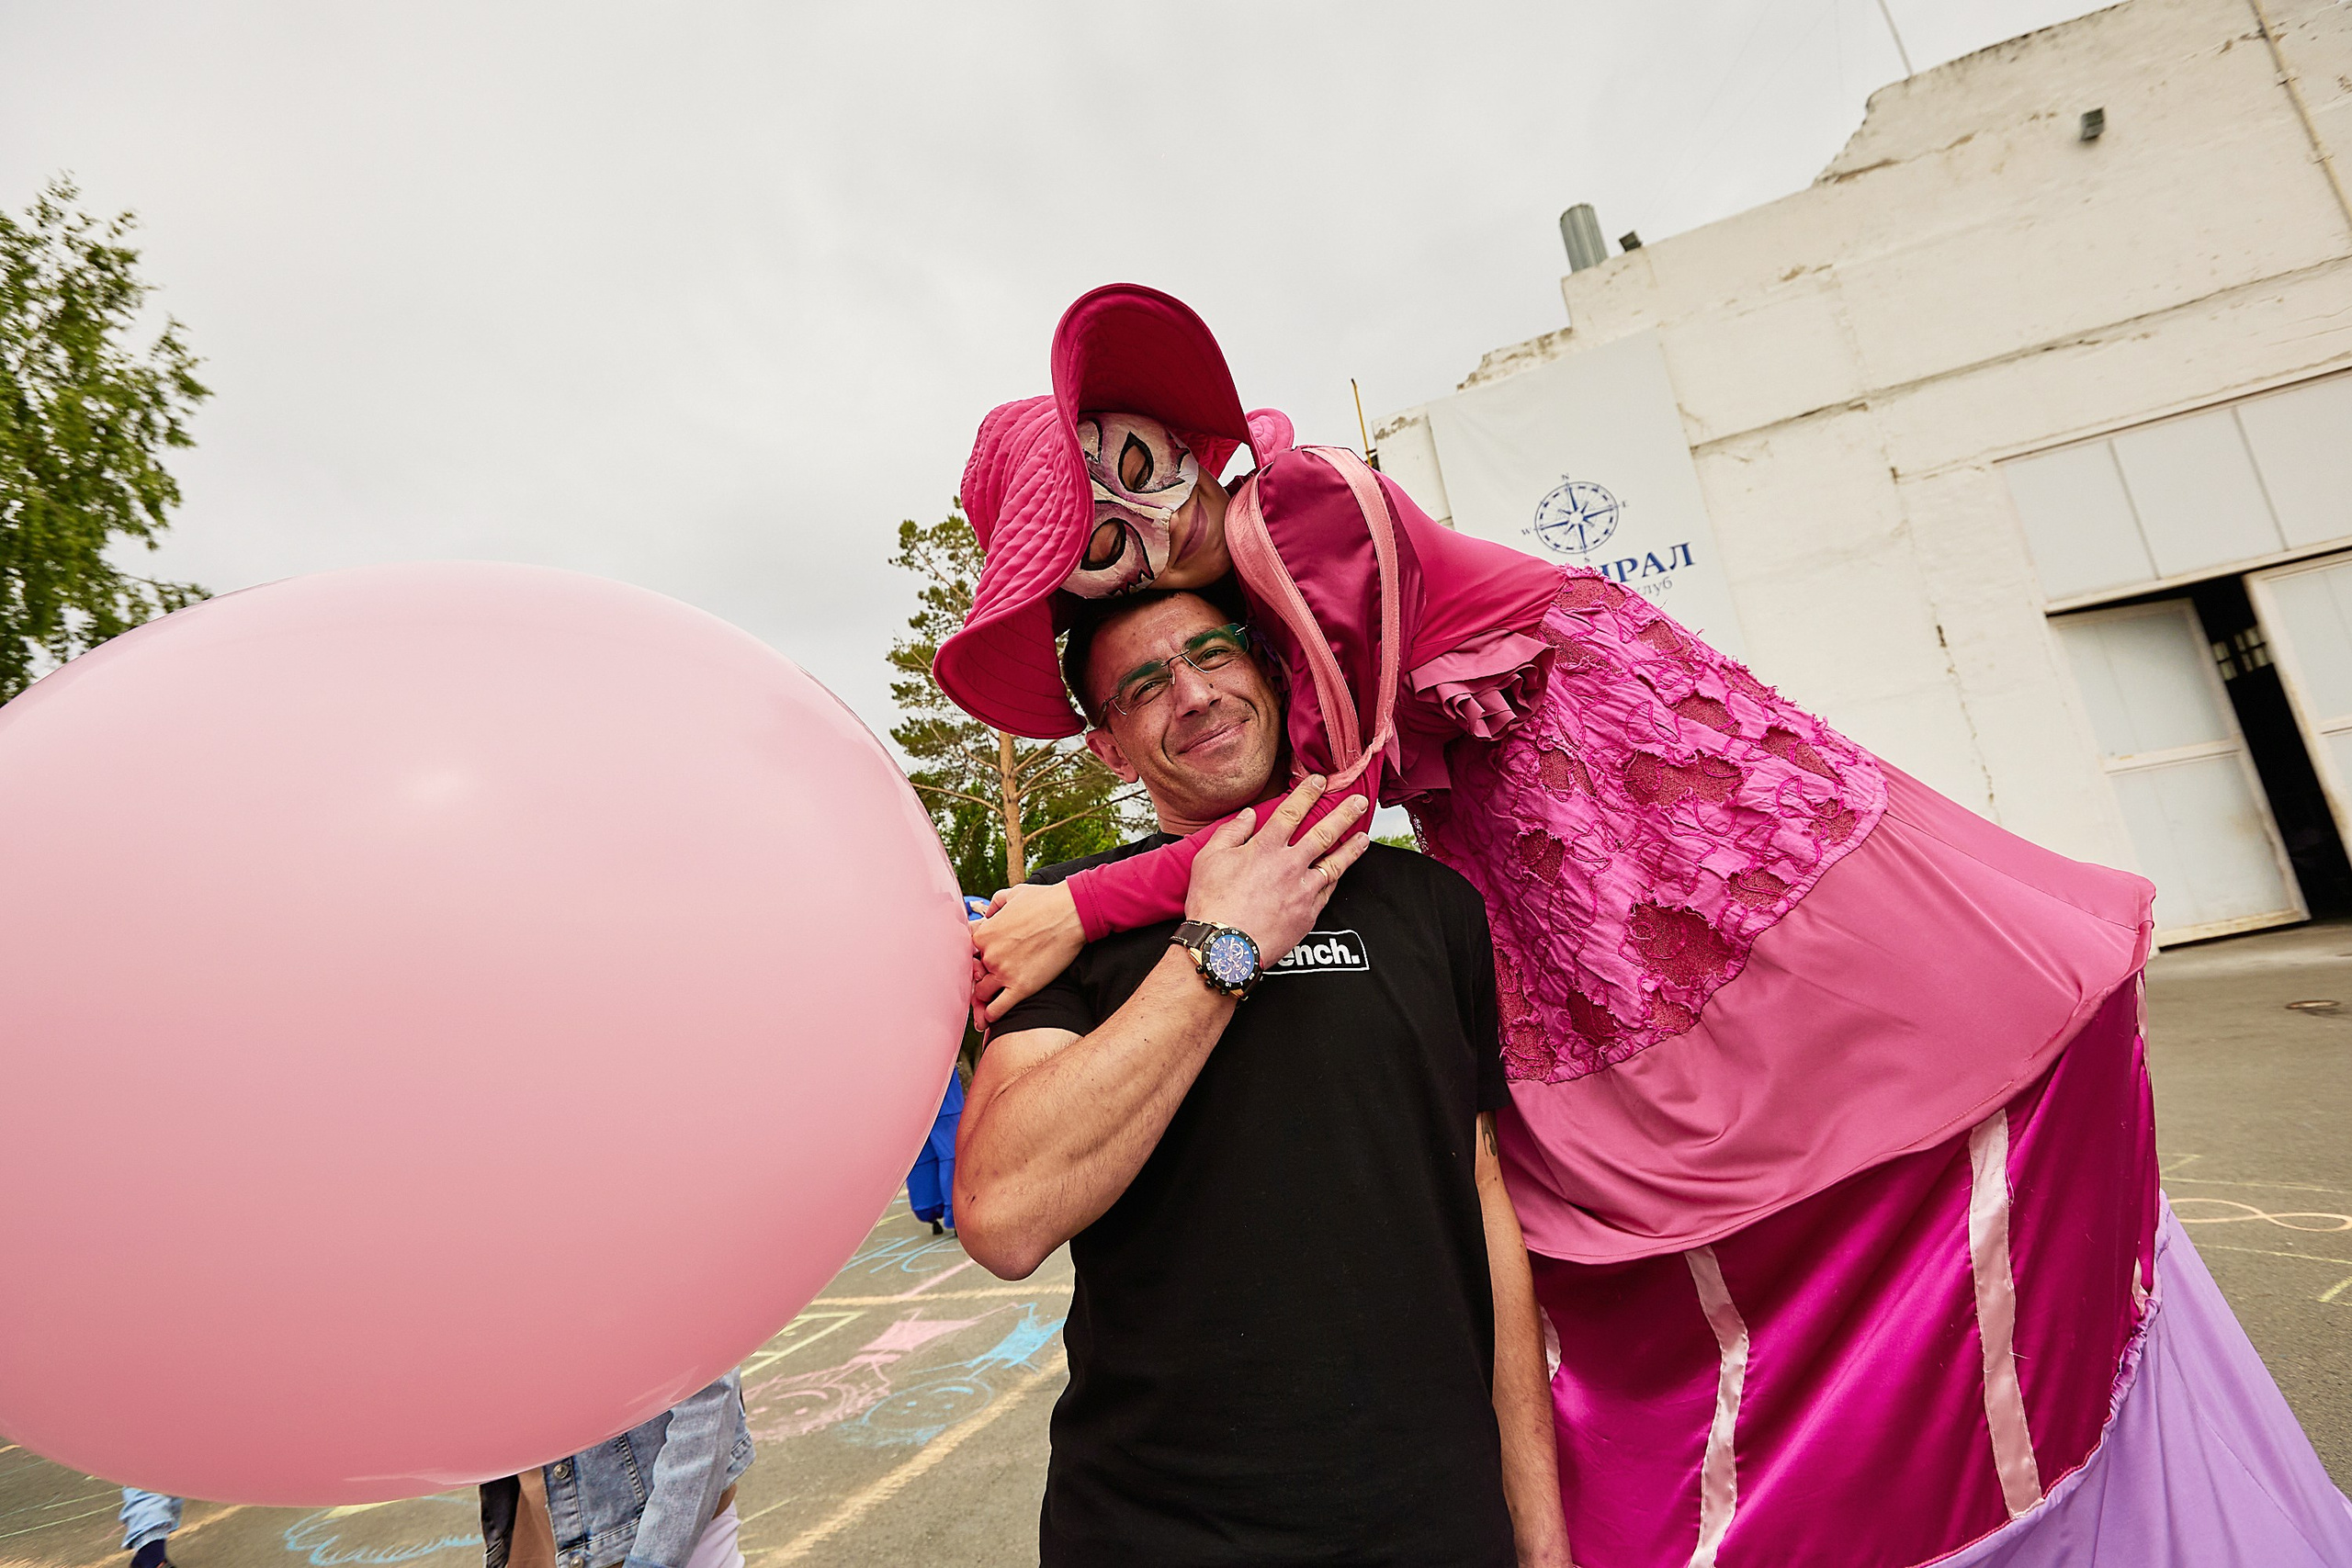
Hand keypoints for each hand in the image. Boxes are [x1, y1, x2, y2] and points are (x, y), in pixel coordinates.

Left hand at [972, 881, 1085, 1023]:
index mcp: (983, 933)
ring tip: (987, 1000)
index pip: (963, 954)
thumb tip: (988, 913)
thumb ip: (994, 904)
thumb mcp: (1013, 894)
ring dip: (983, 997)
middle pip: (972, 975)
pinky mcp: (1021, 988)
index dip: (972, 959)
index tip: (979, 963)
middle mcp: (989, 954)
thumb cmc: (1045, 900)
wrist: (1071, 913)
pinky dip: (992, 1014)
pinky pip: (997, 1009)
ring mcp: (1003, 972)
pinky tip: (991, 1016)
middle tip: (984, 982)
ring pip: (981, 993)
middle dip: (978, 978)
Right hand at [1184, 776, 1370, 966]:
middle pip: (1324, 833)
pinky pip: (1329, 890)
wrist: (1226, 948)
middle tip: (1359, 802)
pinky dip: (1338, 877)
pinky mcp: (1308, 913)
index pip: (1292, 812)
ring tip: (1364, 837)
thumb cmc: (1212, 904)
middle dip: (1344, 814)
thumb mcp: (1209, 859)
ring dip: (1352, 848)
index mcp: (1265, 847)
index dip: (1307, 793)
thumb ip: (1231, 832)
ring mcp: (1303, 890)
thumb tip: (1248, 815)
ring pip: (1335, 863)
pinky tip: (1343, 872)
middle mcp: (1289, 864)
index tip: (1319, 781)